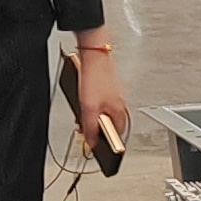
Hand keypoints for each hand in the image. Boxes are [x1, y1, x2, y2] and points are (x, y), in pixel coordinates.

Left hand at [71, 43, 130, 159]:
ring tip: (81, 114)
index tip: (95, 146)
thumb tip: (92, 143)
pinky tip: (83, 101)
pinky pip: (99, 103)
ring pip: (102, 114)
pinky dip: (90, 106)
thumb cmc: (95, 77)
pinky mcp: (106, 88)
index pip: (117, 136)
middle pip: (108, 125)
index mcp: (119, 112)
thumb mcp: (89, 108)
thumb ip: (90, 128)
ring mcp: (113, 96)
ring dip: (91, 117)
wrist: (93, 54)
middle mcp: (119, 105)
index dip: (105, 143)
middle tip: (84, 129)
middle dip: (95, 128)